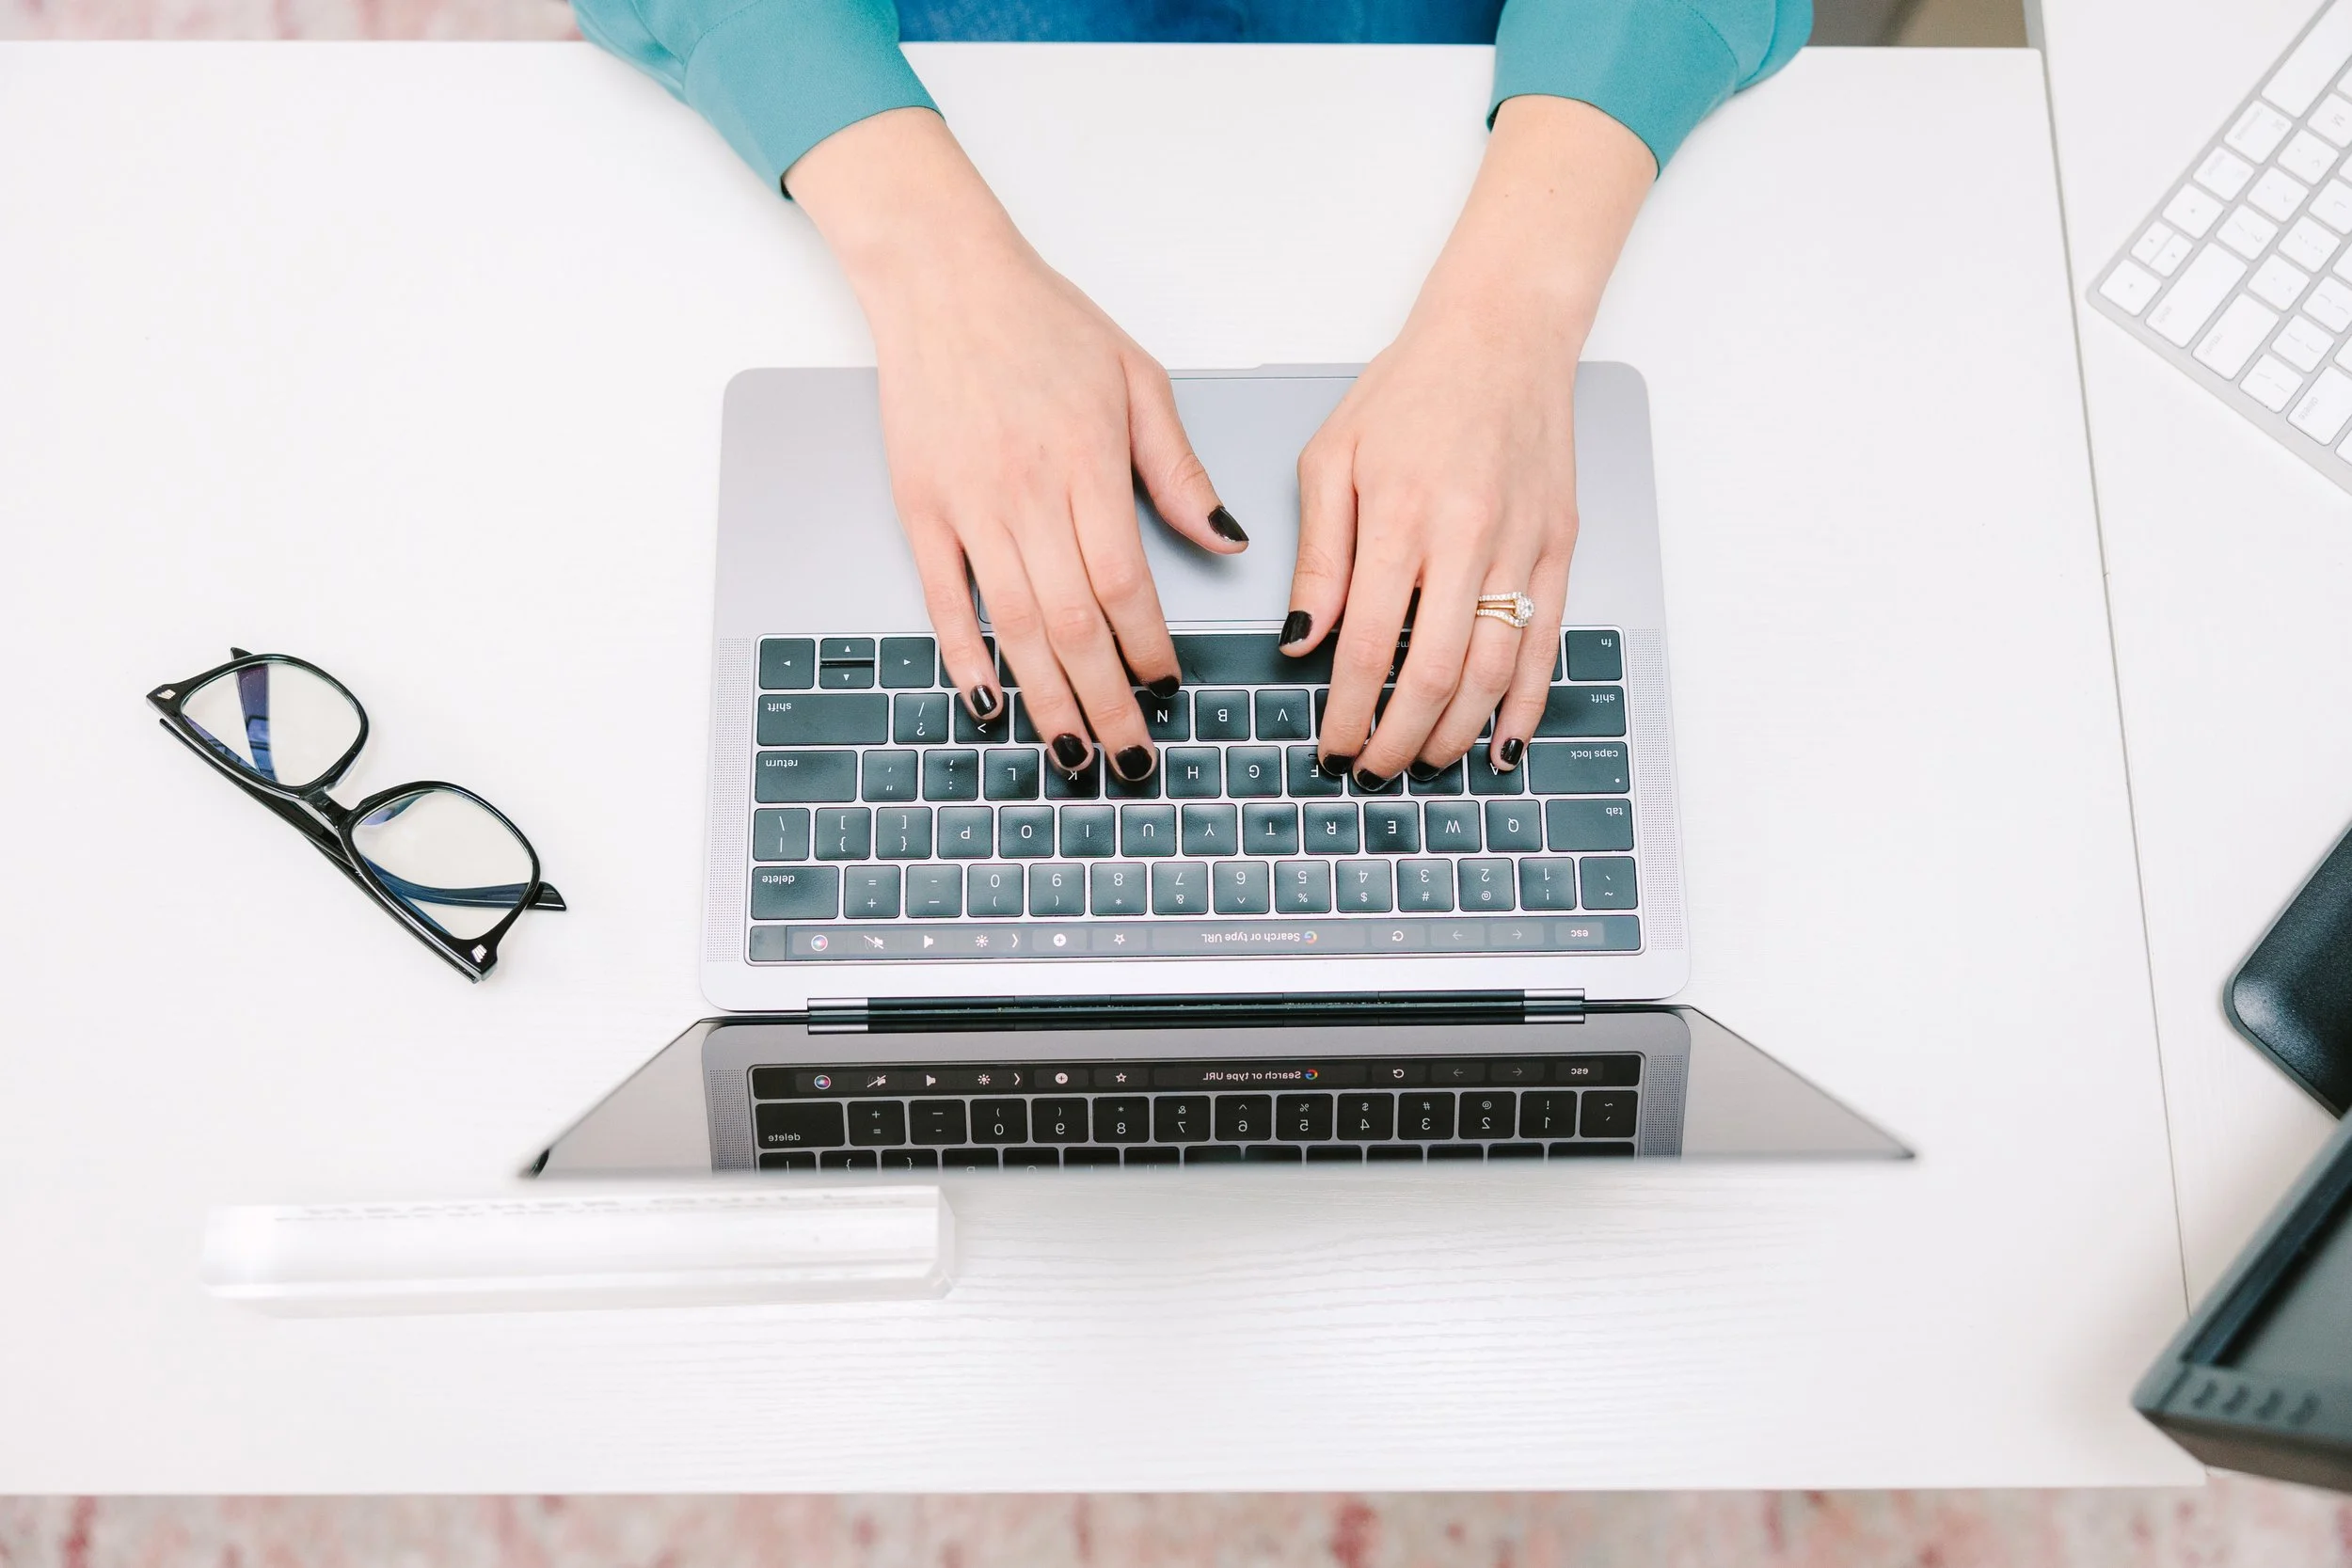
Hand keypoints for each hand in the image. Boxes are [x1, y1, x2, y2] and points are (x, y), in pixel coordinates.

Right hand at [789, 110, 1242, 782]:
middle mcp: (1026, 492)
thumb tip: (1226, 540)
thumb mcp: (1137, 380)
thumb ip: (1179, 469)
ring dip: (1045, 697)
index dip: (1148, 649)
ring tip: (1072, 751)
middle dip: (1106, 701)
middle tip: (1130, 759)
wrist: (943, 277)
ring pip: (1012, 624)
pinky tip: (987, 700)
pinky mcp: (920, 506)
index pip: (1126, 583)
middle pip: (1072, 623)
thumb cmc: (1044, 321)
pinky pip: (942, 598)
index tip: (1166, 687)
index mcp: (1088, 464)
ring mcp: (968, 504)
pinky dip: (964, 655)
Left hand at [1284, 96, 1652, 785]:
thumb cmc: (1410, 391)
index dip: (1350, 711)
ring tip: (1426, 760)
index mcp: (1401, 514)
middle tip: (1374, 770)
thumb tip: (1300, 643)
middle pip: (1436, 671)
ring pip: (1497, 667)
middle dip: (1401, 737)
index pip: (1370, 643)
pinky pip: (1550, 641)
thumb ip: (1318, 559)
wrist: (1501, 335)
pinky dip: (1528, 701)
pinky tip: (1503, 738)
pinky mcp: (1560, 546)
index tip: (1333, 746)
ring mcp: (1523, 544)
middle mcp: (1467, 534)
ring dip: (1460, 730)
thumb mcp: (1332, 460)